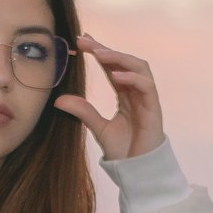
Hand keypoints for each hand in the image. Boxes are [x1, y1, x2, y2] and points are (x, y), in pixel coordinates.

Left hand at [53, 33, 164, 159]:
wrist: (137, 170)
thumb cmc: (123, 150)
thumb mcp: (98, 127)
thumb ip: (83, 111)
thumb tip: (58, 100)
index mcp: (125, 94)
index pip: (112, 66)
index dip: (99, 52)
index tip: (81, 41)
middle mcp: (137, 92)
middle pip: (125, 61)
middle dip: (106, 49)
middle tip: (86, 42)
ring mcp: (146, 99)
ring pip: (139, 67)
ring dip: (120, 58)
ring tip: (100, 54)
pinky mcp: (154, 109)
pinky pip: (146, 86)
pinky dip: (132, 78)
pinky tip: (115, 76)